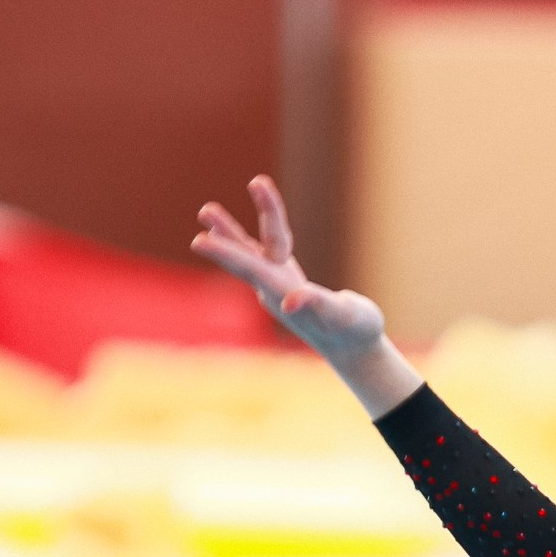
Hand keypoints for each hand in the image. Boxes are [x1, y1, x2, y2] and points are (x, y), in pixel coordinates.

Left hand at [192, 176, 385, 366]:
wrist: (352, 346)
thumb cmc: (355, 330)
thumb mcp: (344, 315)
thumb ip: (318, 304)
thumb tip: (291, 300)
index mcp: (285, 294)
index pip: (252, 269)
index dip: (227, 253)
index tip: (200, 241)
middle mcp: (274, 289)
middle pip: (247, 257)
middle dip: (227, 235)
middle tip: (205, 210)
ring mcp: (276, 285)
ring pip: (249, 252)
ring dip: (229, 232)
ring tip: (206, 210)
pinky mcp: (282, 280)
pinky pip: (258, 254)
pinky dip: (241, 240)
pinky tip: (226, 231)